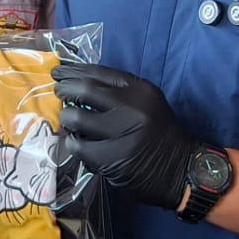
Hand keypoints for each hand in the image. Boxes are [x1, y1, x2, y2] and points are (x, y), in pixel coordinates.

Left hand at [53, 63, 194, 210]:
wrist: (180, 168)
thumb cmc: (159, 133)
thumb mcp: (146, 103)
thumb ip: (119, 92)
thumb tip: (79, 83)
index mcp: (140, 89)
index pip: (100, 72)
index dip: (75, 70)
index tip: (60, 71)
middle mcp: (132, 107)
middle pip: (86, 90)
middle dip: (66, 89)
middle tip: (57, 92)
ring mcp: (122, 133)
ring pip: (78, 118)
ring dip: (67, 118)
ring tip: (67, 120)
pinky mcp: (113, 157)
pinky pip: (80, 147)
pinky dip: (73, 144)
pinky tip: (75, 143)